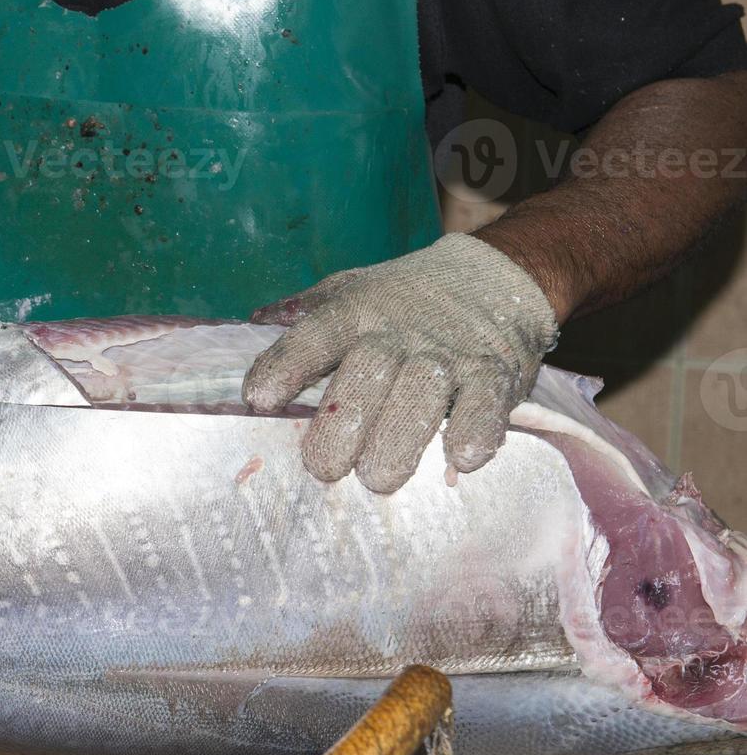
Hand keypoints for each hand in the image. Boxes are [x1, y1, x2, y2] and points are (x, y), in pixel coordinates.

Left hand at [241, 234, 557, 492]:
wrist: (497, 275)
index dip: (286, 366)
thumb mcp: (352, 289)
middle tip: (323, 468)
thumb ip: (305, 312)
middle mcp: (399, 332)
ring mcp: (448, 354)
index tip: (259, 399)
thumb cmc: (405, 297)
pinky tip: (460, 459)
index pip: (315, 336)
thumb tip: (256, 320)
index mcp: (355, 312)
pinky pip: (485, 404)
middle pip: (366, 375)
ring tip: (377, 479)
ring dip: (398, 442)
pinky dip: (475, 432)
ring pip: (421, 395)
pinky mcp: (494, 374)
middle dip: (342, 426)